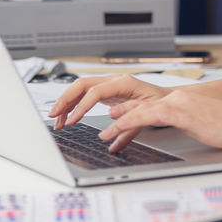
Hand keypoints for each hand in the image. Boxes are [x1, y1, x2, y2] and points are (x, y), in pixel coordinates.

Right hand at [48, 75, 170, 130]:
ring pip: (80, 89)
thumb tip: (111, 140)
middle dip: (65, 100)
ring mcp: (108, 85)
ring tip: (58, 120)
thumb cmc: (160, 104)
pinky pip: (85, 95)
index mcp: (123, 83)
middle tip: (54, 116)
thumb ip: (129, 126)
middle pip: (81, 85)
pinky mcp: (106, 92)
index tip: (72, 121)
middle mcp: (113, 81)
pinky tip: (69, 118)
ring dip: (66, 103)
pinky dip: (74, 106)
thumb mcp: (147, 115)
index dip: (81, 106)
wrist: (167, 98)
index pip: (95, 92)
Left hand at [100, 90, 221, 152]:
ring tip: (103, 133)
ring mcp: (179, 104)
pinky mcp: (182, 113)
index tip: (113, 120)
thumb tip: (174, 134)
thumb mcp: (203, 127)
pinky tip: (118, 127)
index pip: (148, 105)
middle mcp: (177, 99)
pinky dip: (130, 120)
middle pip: (139, 104)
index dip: (128, 112)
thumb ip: (186, 126)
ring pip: (139, 109)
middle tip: (102, 123)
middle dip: (117, 114)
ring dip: (117, 121)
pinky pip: (149, 115)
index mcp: (182, 102)